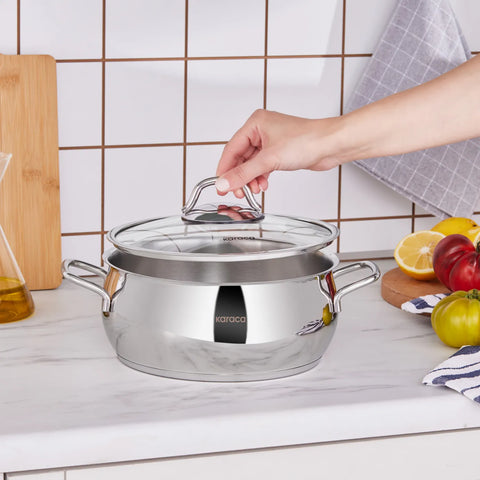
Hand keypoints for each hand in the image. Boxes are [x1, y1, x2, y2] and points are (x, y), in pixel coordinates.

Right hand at [215, 110, 341, 197]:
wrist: (331, 145)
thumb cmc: (308, 140)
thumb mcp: (269, 160)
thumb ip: (244, 174)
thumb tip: (224, 183)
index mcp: (255, 123)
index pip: (231, 149)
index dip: (225, 169)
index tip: (220, 185)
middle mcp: (261, 130)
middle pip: (241, 158)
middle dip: (240, 177)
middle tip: (236, 192)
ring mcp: (271, 142)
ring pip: (251, 164)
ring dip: (251, 179)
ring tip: (253, 189)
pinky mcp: (279, 152)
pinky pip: (262, 167)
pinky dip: (260, 177)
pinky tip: (263, 184)